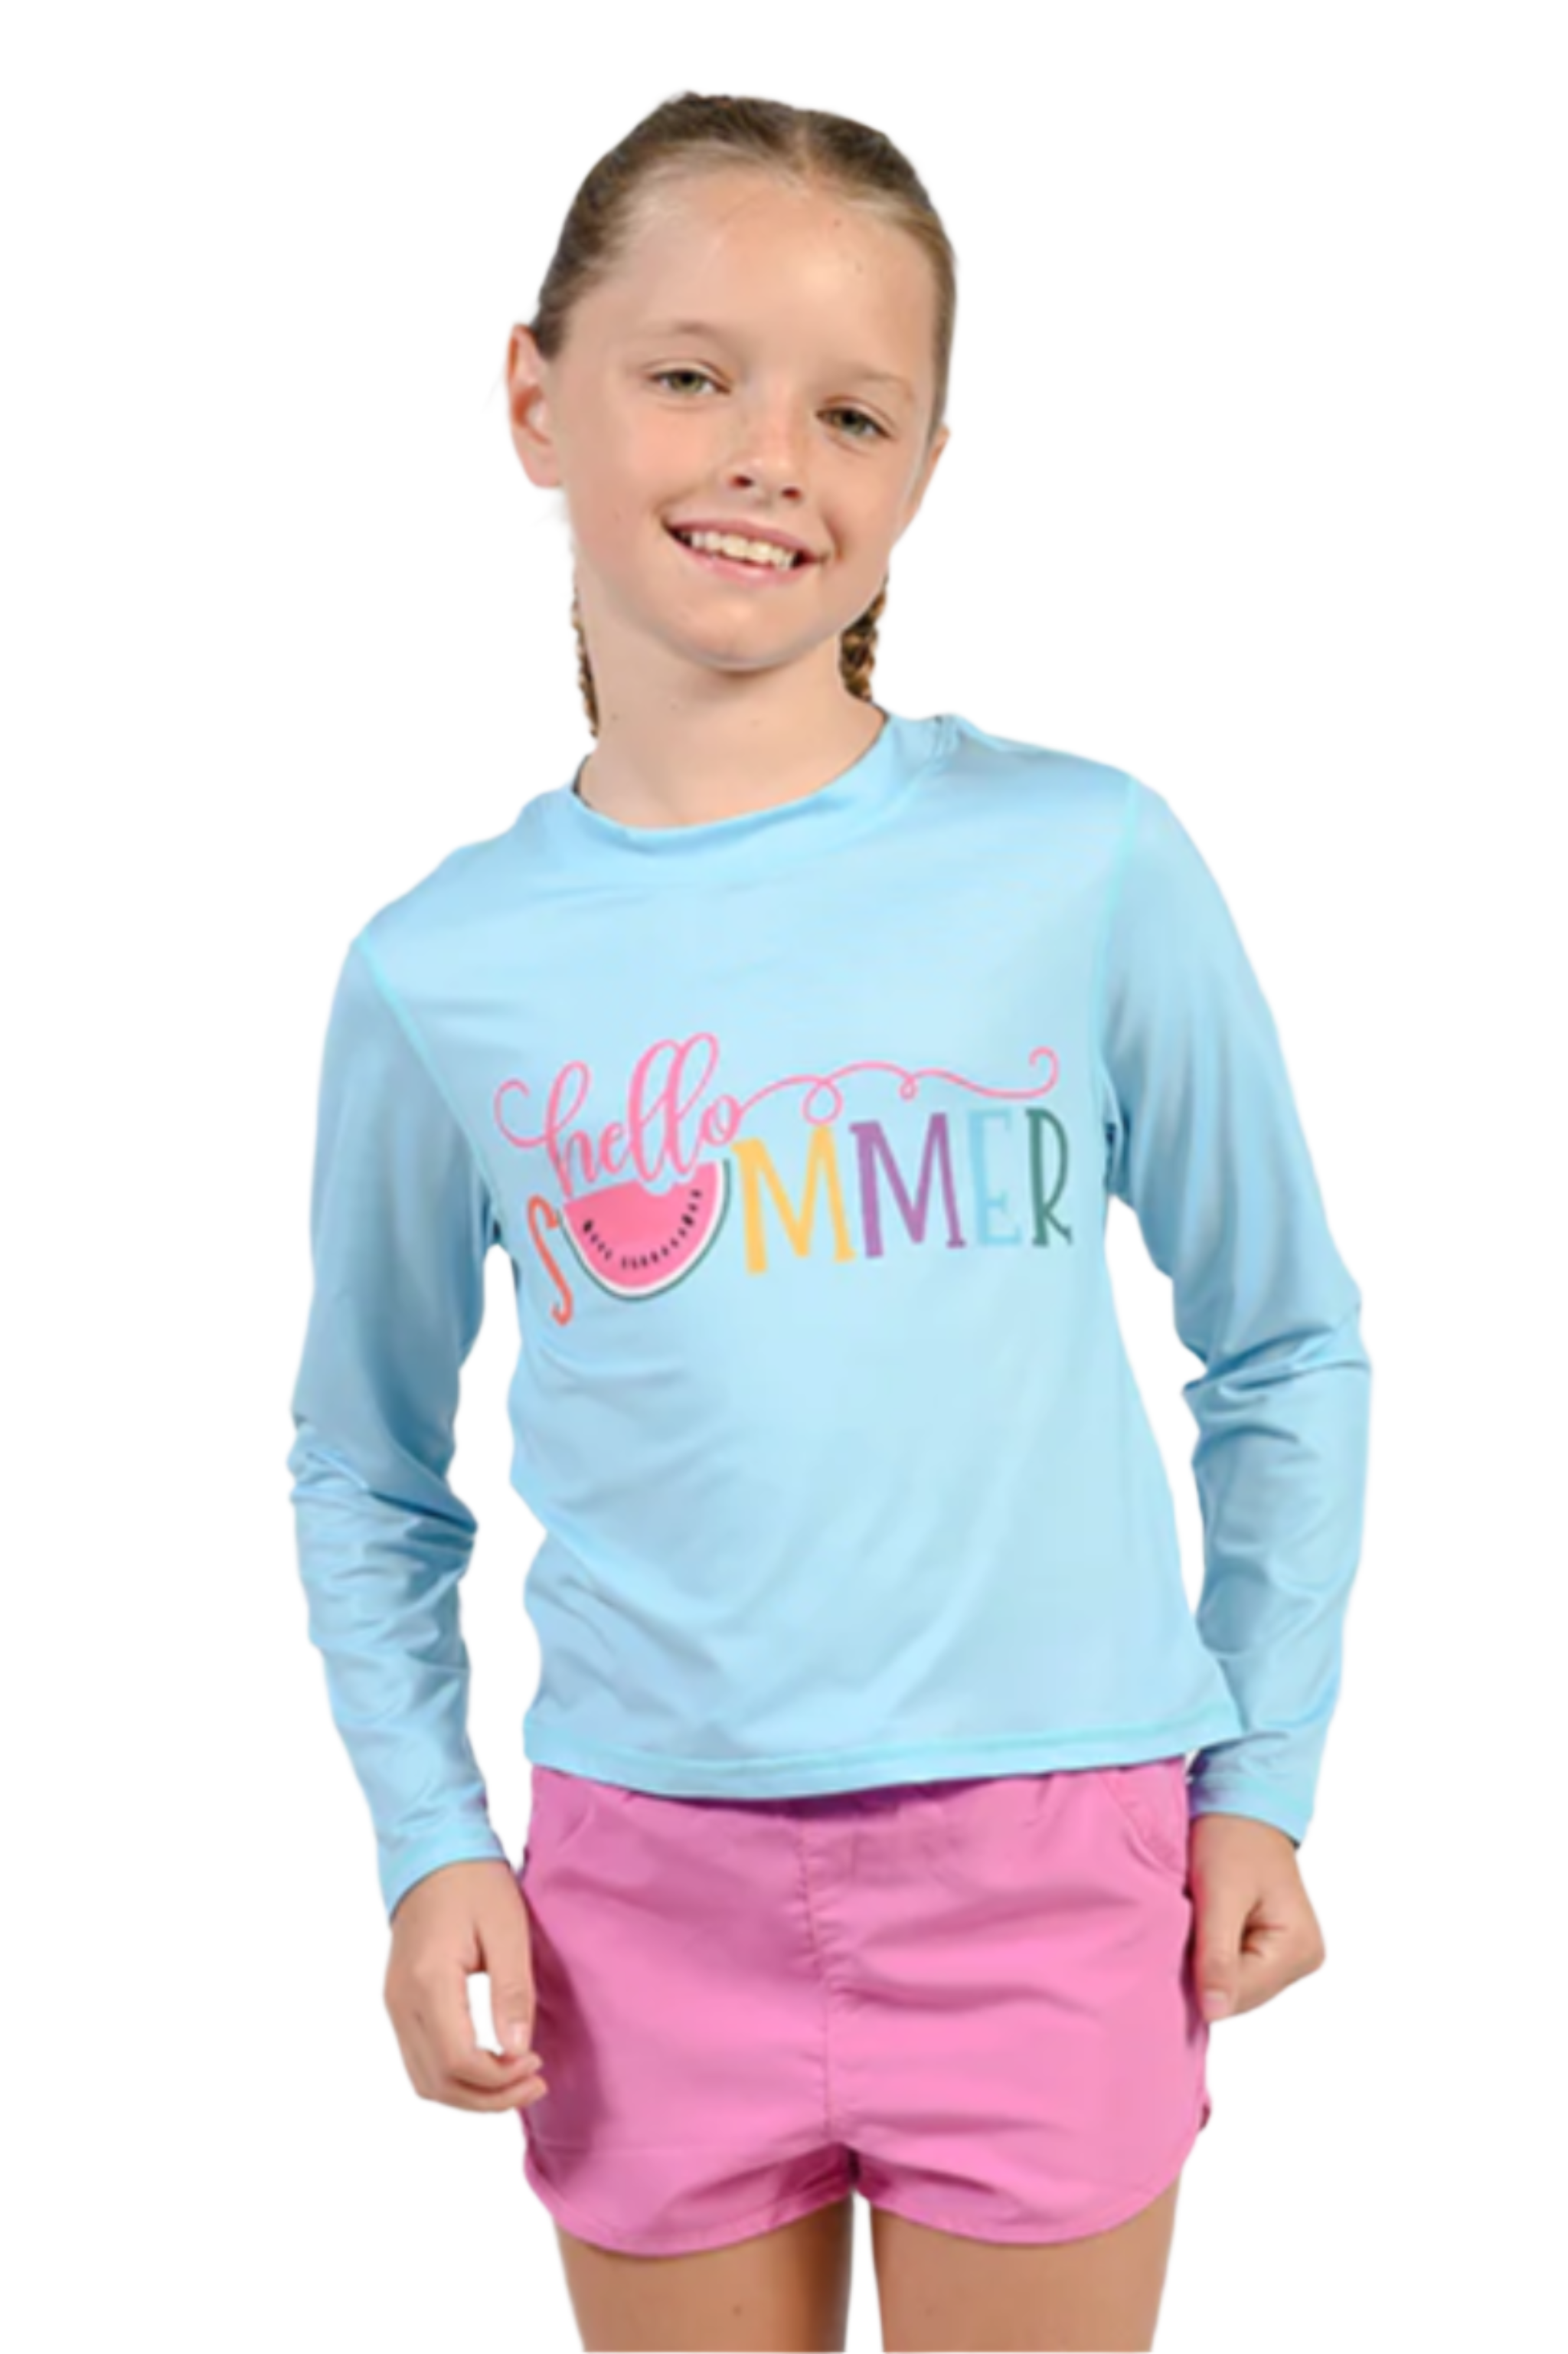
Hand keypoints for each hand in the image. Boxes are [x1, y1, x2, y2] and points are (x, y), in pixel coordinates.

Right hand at [384, 1859, 549, 2111]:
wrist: (432, 1848)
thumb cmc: (474, 1881)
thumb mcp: (507, 1929)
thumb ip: (512, 1992)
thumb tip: (517, 2051)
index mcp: (428, 1981)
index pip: (458, 2061)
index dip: (499, 2079)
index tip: (536, 2064)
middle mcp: (401, 2000)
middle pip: (437, 2082)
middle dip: (487, 2098)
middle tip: (534, 2083)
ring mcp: (394, 2002)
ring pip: (424, 2079)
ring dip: (469, 2093)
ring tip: (515, 2079)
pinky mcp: (398, 2000)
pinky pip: (419, 2058)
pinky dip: (453, 2075)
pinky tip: (489, 2062)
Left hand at [1189, 1811, 1325, 2021]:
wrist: (1240, 1804)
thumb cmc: (1233, 1838)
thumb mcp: (1219, 1894)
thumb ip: (1217, 1955)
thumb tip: (1214, 2012)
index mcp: (1299, 1950)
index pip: (1240, 1995)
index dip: (1199, 1978)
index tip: (1173, 1944)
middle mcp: (1301, 1959)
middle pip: (1238, 1994)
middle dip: (1203, 1969)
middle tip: (1181, 1928)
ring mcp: (1286, 1956)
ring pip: (1231, 1984)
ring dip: (1205, 1961)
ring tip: (1192, 1922)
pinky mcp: (1268, 1947)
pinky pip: (1231, 1968)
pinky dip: (1210, 1953)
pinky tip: (1199, 1928)